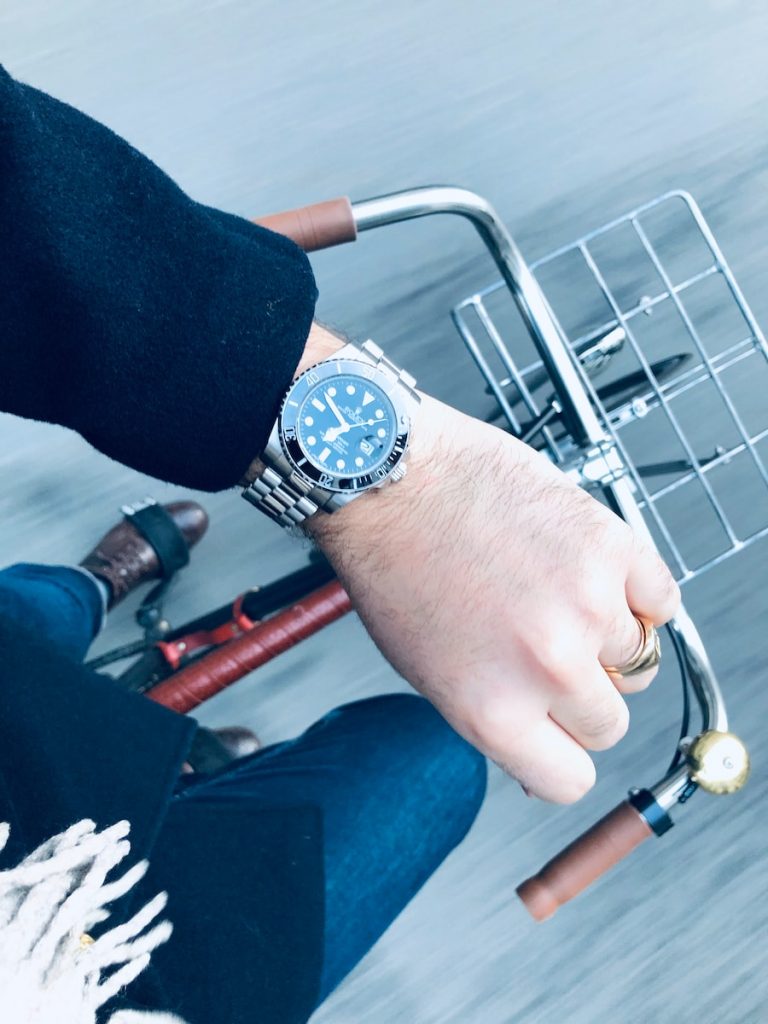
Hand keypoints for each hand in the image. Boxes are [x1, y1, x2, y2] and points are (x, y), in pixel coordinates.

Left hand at [309, 392, 679, 802]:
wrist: (392, 476)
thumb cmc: (395, 566)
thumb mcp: (428, 671)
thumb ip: (497, 718)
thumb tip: (545, 756)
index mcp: (492, 711)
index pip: (570, 780)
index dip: (563, 755)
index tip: (558, 732)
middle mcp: (546, 667)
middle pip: (609, 723)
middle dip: (584, 695)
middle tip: (552, 650)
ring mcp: (586, 604)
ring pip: (638, 659)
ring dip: (606, 636)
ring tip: (554, 594)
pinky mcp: (610, 544)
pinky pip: (662, 599)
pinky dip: (637, 592)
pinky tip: (591, 571)